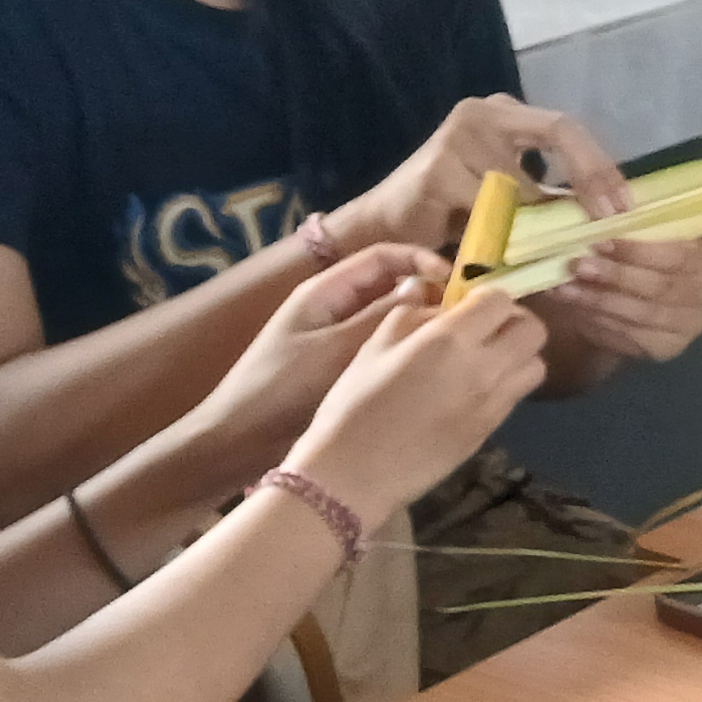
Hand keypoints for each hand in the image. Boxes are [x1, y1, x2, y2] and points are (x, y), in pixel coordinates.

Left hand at [186, 241, 449, 478]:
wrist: (235, 443)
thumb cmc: (280, 391)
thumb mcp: (334, 350)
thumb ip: (381, 317)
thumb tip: (427, 290)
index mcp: (325, 292)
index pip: (384, 258)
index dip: (422, 262)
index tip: (458, 284)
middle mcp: (333, 309)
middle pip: (390, 288)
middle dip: (427, 297)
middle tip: (466, 318)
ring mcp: (336, 340)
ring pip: (389, 321)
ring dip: (418, 327)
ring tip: (455, 344)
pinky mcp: (339, 370)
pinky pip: (380, 350)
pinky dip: (404, 353)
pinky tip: (429, 371)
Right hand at [290, 282, 548, 515]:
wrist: (355, 473)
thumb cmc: (354, 403)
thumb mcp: (374, 345)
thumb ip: (415, 315)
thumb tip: (445, 307)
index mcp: (449, 339)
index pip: (501, 300)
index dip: (488, 296)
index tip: (471, 304)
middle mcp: (483, 367)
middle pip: (533, 331)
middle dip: (514, 321)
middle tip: (486, 328)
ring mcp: (493, 402)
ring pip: (536, 364)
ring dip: (518, 355)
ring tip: (487, 358)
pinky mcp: (492, 430)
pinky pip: (517, 395)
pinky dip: (508, 383)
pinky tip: (476, 388)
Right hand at [349, 95, 635, 254]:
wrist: (385, 228)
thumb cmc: (452, 215)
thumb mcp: (512, 200)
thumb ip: (550, 198)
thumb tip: (607, 217)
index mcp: (505, 114)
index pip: (567, 127)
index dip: (601, 165)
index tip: (625, 205)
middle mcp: (483, 112)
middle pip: (559, 130)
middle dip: (593, 176)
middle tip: (611, 220)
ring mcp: (458, 135)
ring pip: (525, 182)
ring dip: (540, 222)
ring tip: (552, 251)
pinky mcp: (438, 169)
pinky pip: (491, 207)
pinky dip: (505, 236)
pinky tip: (507, 257)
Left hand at [537, 233, 701, 364]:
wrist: (640, 293)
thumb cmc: (640, 255)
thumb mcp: (639, 232)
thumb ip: (628, 221)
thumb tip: (603, 208)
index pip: (676, 255)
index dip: (637, 250)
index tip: (600, 241)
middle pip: (659, 288)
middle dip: (615, 276)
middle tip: (578, 265)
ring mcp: (688, 326)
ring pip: (640, 315)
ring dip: (598, 300)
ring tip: (565, 287)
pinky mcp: (666, 348)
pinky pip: (629, 337)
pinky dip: (599, 322)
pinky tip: (576, 309)